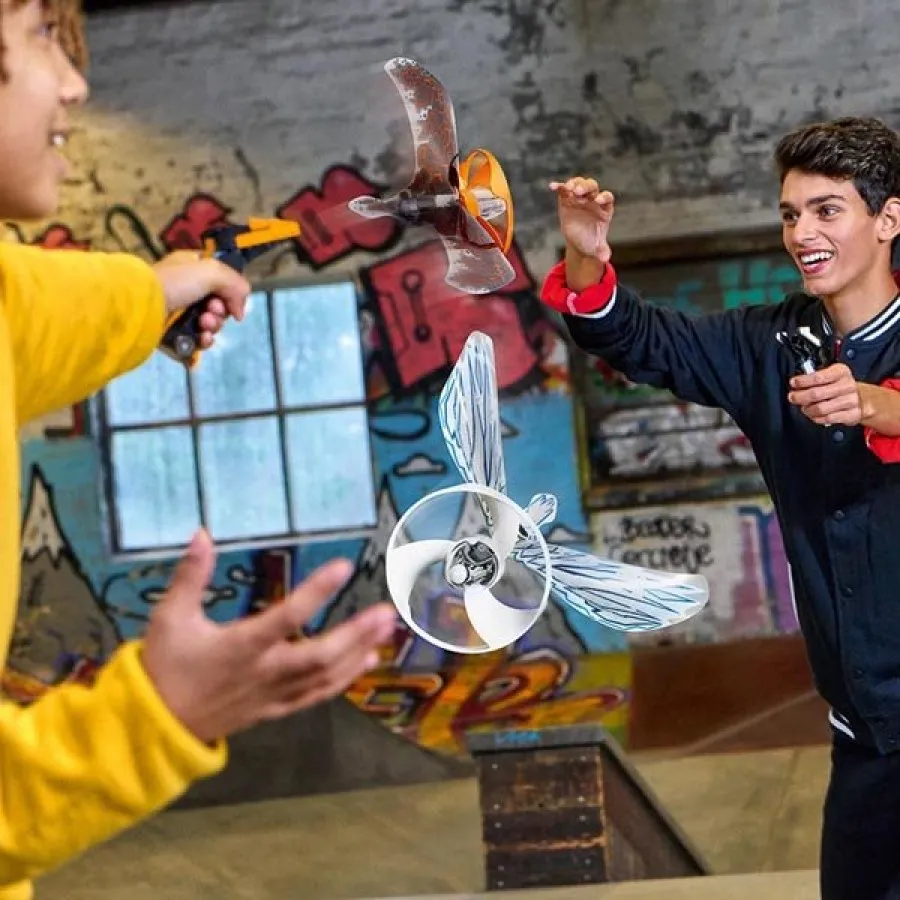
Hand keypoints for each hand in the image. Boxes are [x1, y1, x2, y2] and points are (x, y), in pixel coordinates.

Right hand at [140, 530, 396, 743]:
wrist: (154, 727)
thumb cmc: (164, 666)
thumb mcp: (169, 616)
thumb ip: (190, 575)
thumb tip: (202, 533)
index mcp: (240, 646)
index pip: (286, 616)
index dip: (316, 591)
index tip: (344, 566)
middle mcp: (264, 672)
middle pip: (320, 655)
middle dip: (356, 633)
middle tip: (387, 611)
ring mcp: (273, 694)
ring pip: (325, 677)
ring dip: (359, 652)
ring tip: (387, 629)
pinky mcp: (275, 710)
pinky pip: (316, 696)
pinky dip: (345, 678)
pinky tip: (367, 661)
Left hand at [152, 251, 250, 349]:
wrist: (142, 307)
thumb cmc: (175, 282)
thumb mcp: (213, 270)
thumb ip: (237, 285)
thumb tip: (239, 312)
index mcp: (192, 268)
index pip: (221, 279)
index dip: (230, 291)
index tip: (230, 298)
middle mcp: (186, 289)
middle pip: (218, 305)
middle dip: (220, 311)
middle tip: (211, 311)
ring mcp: (179, 312)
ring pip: (210, 324)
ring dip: (213, 326)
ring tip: (203, 324)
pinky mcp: (173, 333)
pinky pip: (197, 340)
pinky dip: (203, 341)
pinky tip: (201, 338)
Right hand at [549, 177, 614, 263]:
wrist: (579, 240)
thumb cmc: (591, 241)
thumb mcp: (596, 247)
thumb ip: (602, 251)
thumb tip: (604, 259)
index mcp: (604, 209)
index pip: (607, 198)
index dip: (604, 197)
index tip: (598, 201)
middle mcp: (593, 199)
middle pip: (592, 187)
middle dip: (586, 187)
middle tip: (579, 192)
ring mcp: (580, 197)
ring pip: (579, 184)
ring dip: (573, 184)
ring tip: (567, 188)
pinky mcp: (567, 198)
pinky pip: (564, 189)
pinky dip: (559, 186)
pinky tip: (552, 186)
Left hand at [788, 363, 867, 425]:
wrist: (862, 398)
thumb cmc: (841, 386)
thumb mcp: (831, 375)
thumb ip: (815, 377)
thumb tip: (797, 383)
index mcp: (841, 372)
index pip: (819, 377)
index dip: (803, 381)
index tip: (794, 383)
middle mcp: (847, 385)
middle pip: (816, 394)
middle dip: (800, 397)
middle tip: (793, 397)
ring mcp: (851, 401)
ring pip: (821, 408)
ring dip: (808, 409)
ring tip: (805, 408)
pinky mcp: (852, 414)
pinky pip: (828, 419)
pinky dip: (817, 418)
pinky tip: (815, 414)